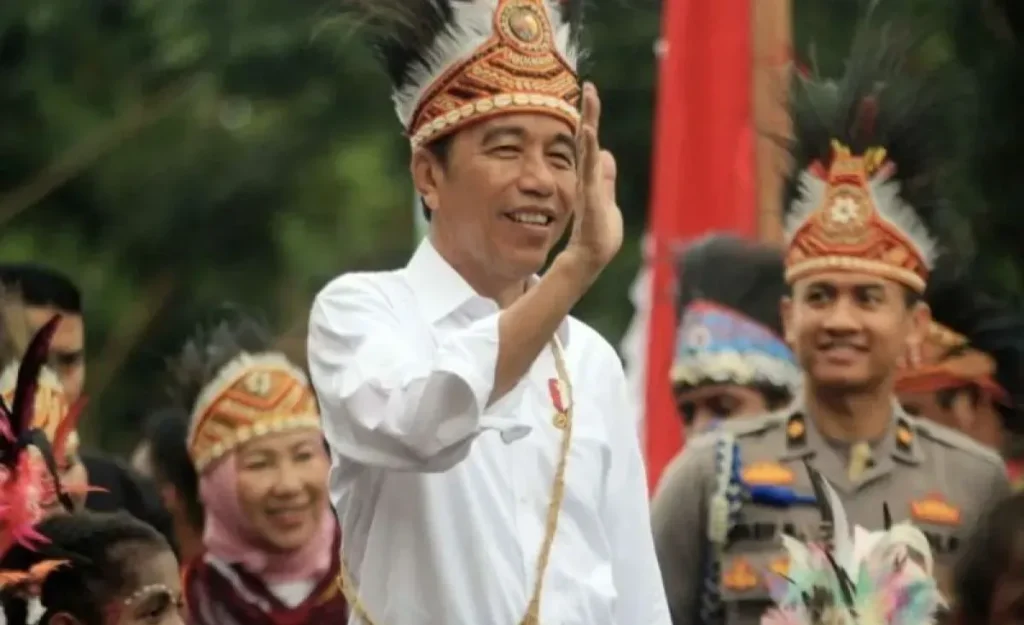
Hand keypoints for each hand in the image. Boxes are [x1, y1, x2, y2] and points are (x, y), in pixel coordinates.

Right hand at [561, 82, 622, 276]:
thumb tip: (605, 154)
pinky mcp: (590, 197)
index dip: (591, 118)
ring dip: (588, 126)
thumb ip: (607, 178)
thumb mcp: (608, 199)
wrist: (591, 257)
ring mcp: (587, 186)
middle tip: (589, 87)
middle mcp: (587, 177)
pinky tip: (588, 134)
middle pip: (586, 139)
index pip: (591, 142)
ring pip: (586, 150)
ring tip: (589, 102)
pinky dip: (587, 150)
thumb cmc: (599, 232)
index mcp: (592, 176)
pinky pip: (589, 169)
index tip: (590, 92)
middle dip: (589, 113)